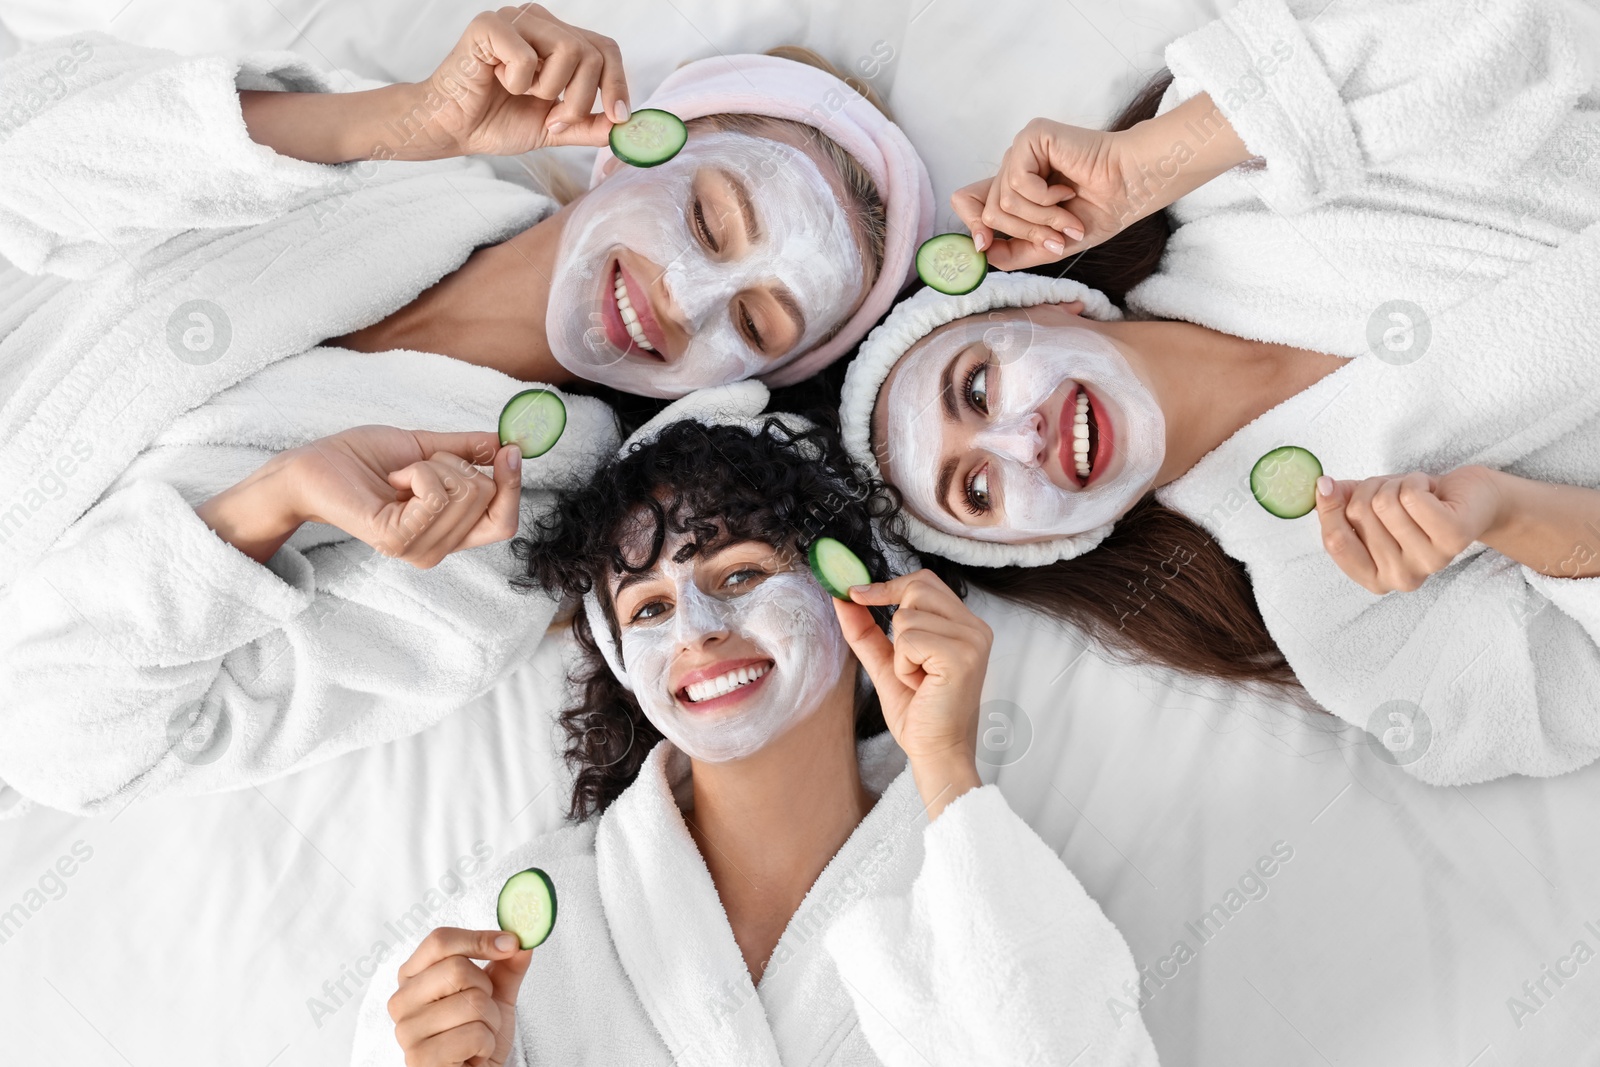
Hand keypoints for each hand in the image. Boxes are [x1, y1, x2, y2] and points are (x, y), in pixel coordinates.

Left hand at [285, 426, 522, 567]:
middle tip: (417, 467)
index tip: (510, 450)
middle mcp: (438, 549)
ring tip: (400, 474)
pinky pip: (435, 495)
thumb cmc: (364, 458)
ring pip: (464, 492)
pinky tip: (393, 479)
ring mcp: (418, 549)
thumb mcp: (427, 449)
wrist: (316, 465)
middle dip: (457, 463)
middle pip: (487, 497)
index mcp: (450, 532)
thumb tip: (507, 445)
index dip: (514, 486)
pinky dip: (417, 472)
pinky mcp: (397, 539)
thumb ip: (467, 451)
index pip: (505, 523)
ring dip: (432, 465)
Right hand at [388, 928, 533, 1066]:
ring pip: (472, 1002)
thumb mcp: (496, 993)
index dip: (478, 939)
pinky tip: (473, 1055)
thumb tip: (521, 941)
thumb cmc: (477, 1035)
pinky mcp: (420, 1058)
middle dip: (487, 991)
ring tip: (478, 1036)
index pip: (440, 940)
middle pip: (458, 968)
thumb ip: (507, 964)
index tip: (510, 944)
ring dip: (490, 1022)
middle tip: (482, 1013)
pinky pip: (473, 1035)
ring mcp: (407, 1031)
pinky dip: (486, 1045)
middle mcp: (402, 1000)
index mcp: (413, 976)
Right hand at [416, 4, 629, 156]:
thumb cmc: (496, 120)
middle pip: (592, 54)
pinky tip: (497, 80)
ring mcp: (515, 18)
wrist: (453, 129)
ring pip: (568, 50)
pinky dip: (518, 82)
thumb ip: (589, 125)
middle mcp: (540, 21)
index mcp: (557, 38)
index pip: (606, 49)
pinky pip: (527, 57)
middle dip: (579, 99)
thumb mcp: (555, 128)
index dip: (617, 83)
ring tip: (521, 94)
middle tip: (552, 118)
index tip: (617, 116)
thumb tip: (625, 126)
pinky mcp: (489, 25)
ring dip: (548, 90)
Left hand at [833, 570, 992, 817]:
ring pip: (906, 617)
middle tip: (907, 660)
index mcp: (965, 625)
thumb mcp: (886, 663)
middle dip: (896, 623)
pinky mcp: (961, 656)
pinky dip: (902, 666)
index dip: (889, 585)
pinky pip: (908, 640)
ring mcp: (972, 640)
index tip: (855, 593)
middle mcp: (975, 627)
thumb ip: (866, 630)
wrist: (935, 752)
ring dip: (899, 654)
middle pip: (916, 588)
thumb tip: (842, 598)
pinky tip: (920, 685)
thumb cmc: (919, 713)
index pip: (924, 581)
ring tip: (918, 680)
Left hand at [952, 119, 1118, 270]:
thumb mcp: (1048, 244)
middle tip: (1059, 236)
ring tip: (1068, 212)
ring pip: (1004, 203)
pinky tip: (1065, 188)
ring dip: (1042, 218)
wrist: (1129, 189)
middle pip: (990, 213)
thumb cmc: (1098, 211)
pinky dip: (1044, 197)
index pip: (966, 201)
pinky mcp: (1031, 138)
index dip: (970, 224)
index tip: (984, 245)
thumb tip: (980, 252)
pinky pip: (1018, 181)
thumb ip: (1012, 252)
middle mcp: (1013, 168)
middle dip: (1027, 232)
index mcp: (1014, 189)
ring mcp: (1021, 151)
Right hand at [1315, 466, 1505, 593]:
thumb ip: (1338, 505)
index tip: (1326, 486)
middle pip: (1358, 514)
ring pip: (1385, 502)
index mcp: (1375, 578)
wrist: (1471, 499)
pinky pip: (1412, 496)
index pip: (1335, 543)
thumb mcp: (1368, 508)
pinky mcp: (1452, 538)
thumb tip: (1322, 487)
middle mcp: (1401, 578)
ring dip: (1396, 484)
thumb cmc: (1417, 506)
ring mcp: (1428, 561)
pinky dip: (1416, 481)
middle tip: (1392, 492)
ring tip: (1414, 493)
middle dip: (1369, 489)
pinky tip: (1431, 491)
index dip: (1328, 509)